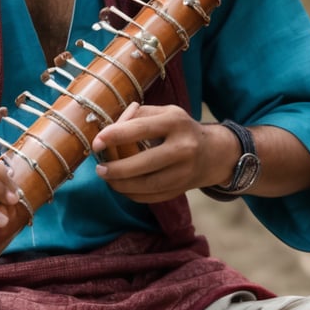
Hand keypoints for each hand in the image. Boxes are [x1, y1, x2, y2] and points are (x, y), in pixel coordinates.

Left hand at [92, 103, 232, 203]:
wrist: (213, 153)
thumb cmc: (179, 129)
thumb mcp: (164, 113)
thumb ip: (137, 116)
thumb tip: (107, 129)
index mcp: (176, 122)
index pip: (141, 129)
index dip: (115, 136)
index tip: (96, 142)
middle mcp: (183, 148)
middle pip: (144, 163)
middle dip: (116, 168)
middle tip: (99, 168)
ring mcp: (184, 172)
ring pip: (147, 185)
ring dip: (121, 184)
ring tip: (106, 177)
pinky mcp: (181, 189)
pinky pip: (151, 196)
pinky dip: (132, 194)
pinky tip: (121, 186)